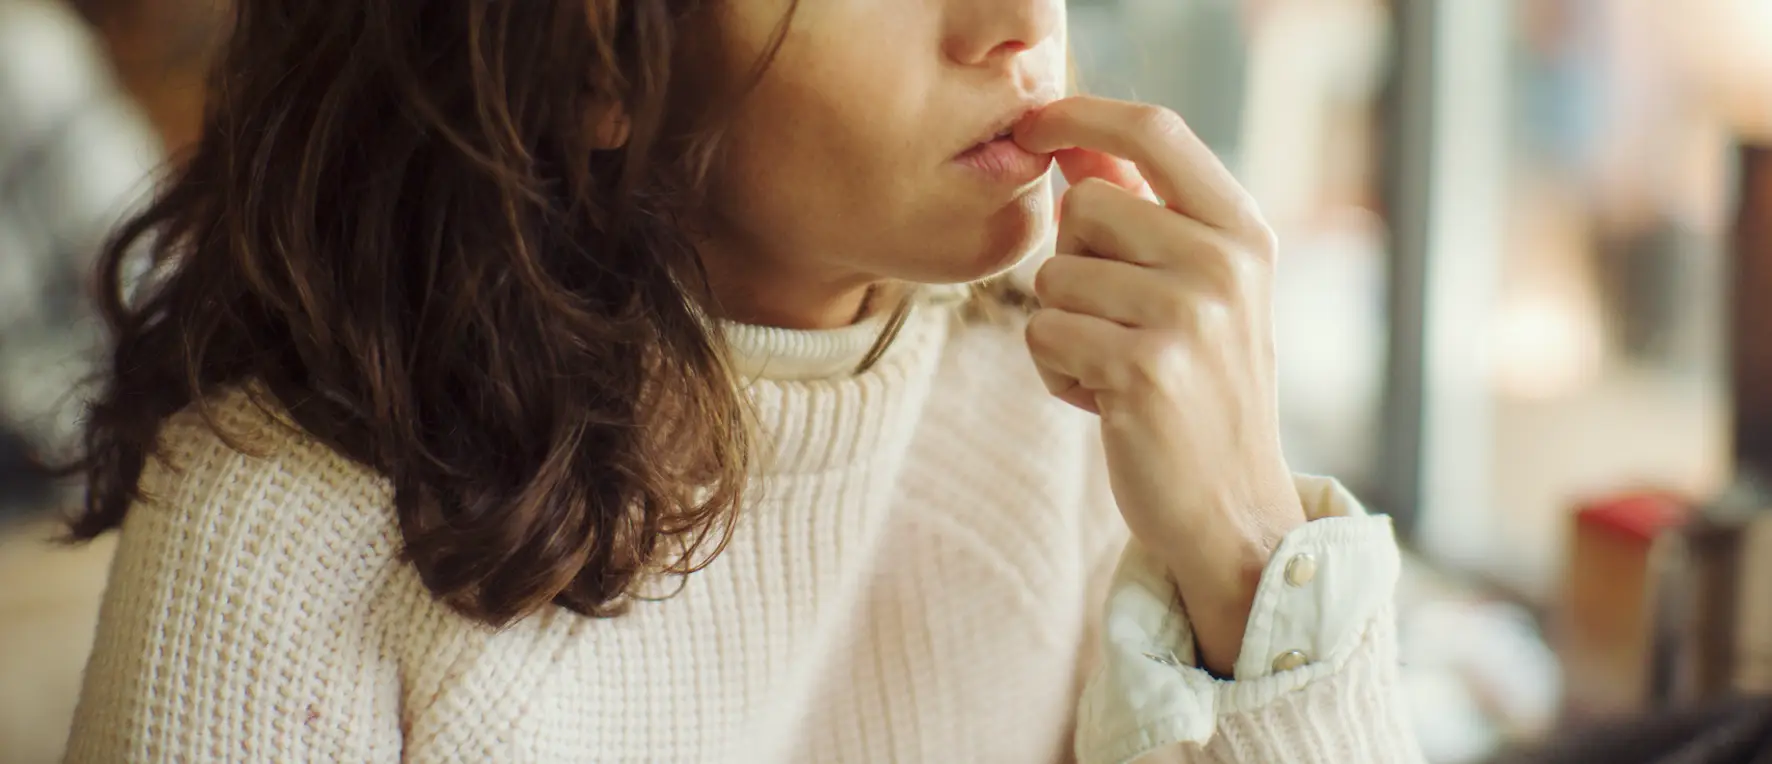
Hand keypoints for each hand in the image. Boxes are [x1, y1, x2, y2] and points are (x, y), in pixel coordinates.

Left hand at [1014, 96, 1306, 676]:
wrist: (1234, 511)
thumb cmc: (1202, 390)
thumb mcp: (1195, 290)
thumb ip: (1142, 214)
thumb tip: (1068, 145)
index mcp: (1243, 230)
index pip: (1155, 130)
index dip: (1083, 114)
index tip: (1036, 124)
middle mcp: (1225, 262)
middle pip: (1082, 207)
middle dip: (1073, 266)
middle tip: (1118, 325)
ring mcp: (1188, 315)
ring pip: (1053, 277)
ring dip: (1065, 329)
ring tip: (1119, 369)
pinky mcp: (1143, 369)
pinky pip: (1043, 336)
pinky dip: (1058, 373)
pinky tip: (1107, 403)